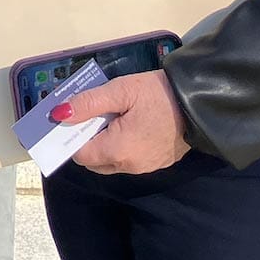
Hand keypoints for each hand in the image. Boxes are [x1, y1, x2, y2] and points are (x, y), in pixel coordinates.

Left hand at [57, 70, 189, 175]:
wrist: (200, 102)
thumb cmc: (158, 94)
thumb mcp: (120, 91)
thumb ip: (88, 103)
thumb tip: (60, 115)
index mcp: (118, 151)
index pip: (80, 154)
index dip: (71, 136)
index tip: (72, 117)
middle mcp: (130, 166)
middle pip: (94, 161)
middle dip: (87, 139)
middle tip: (92, 113)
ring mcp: (145, 167)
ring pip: (111, 161)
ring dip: (104, 142)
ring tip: (111, 115)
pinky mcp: (158, 163)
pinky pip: (128, 158)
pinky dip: (121, 144)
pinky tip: (128, 122)